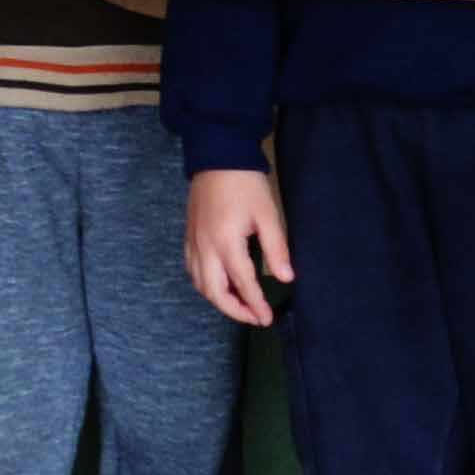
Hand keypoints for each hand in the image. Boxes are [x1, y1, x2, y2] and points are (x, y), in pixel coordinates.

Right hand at [185, 166, 289, 327]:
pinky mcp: (188, 237)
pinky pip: (192, 271)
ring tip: (240, 304)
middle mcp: (205, 247)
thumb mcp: (268, 215)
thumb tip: (286, 279)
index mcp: (226, 242)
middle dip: (234, 310)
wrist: (217, 156)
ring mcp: (193, 243)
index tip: (267, 319)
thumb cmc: (246, 184)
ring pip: (200, 284)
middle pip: (214, 292)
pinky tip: (220, 285)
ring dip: (219, 300)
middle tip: (254, 317)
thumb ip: (276, 249)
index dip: (255, 305)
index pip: (242, 283)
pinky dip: (205, 285)